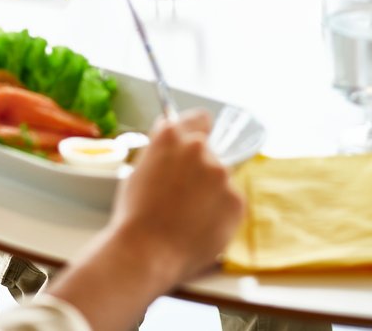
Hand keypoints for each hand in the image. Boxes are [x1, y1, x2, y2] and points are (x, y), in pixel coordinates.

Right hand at [105, 110, 242, 283]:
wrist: (146, 254)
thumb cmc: (134, 216)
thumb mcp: (140, 170)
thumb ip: (163, 153)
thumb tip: (175, 150)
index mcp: (171, 136)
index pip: (200, 118)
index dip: (198, 132)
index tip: (197, 142)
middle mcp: (199, 148)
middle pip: (209, 154)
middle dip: (199, 170)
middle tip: (183, 196)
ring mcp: (221, 174)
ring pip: (220, 180)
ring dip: (210, 193)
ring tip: (188, 218)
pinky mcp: (236, 200)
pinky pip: (230, 203)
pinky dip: (220, 214)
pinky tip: (200, 228)